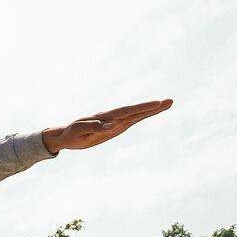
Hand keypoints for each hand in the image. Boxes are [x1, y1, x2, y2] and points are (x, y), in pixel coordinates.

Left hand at [41, 99, 171, 154]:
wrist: (66, 135)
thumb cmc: (71, 134)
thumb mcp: (79, 132)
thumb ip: (93, 128)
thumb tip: (110, 125)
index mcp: (105, 118)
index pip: (127, 111)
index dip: (142, 107)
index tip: (157, 103)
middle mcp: (112, 117)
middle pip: (136, 110)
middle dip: (153, 106)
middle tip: (170, 101)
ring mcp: (116, 121)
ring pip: (137, 114)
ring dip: (152, 109)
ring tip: (168, 103)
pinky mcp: (116, 126)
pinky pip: (133, 119)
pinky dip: (145, 114)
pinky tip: (155, 111)